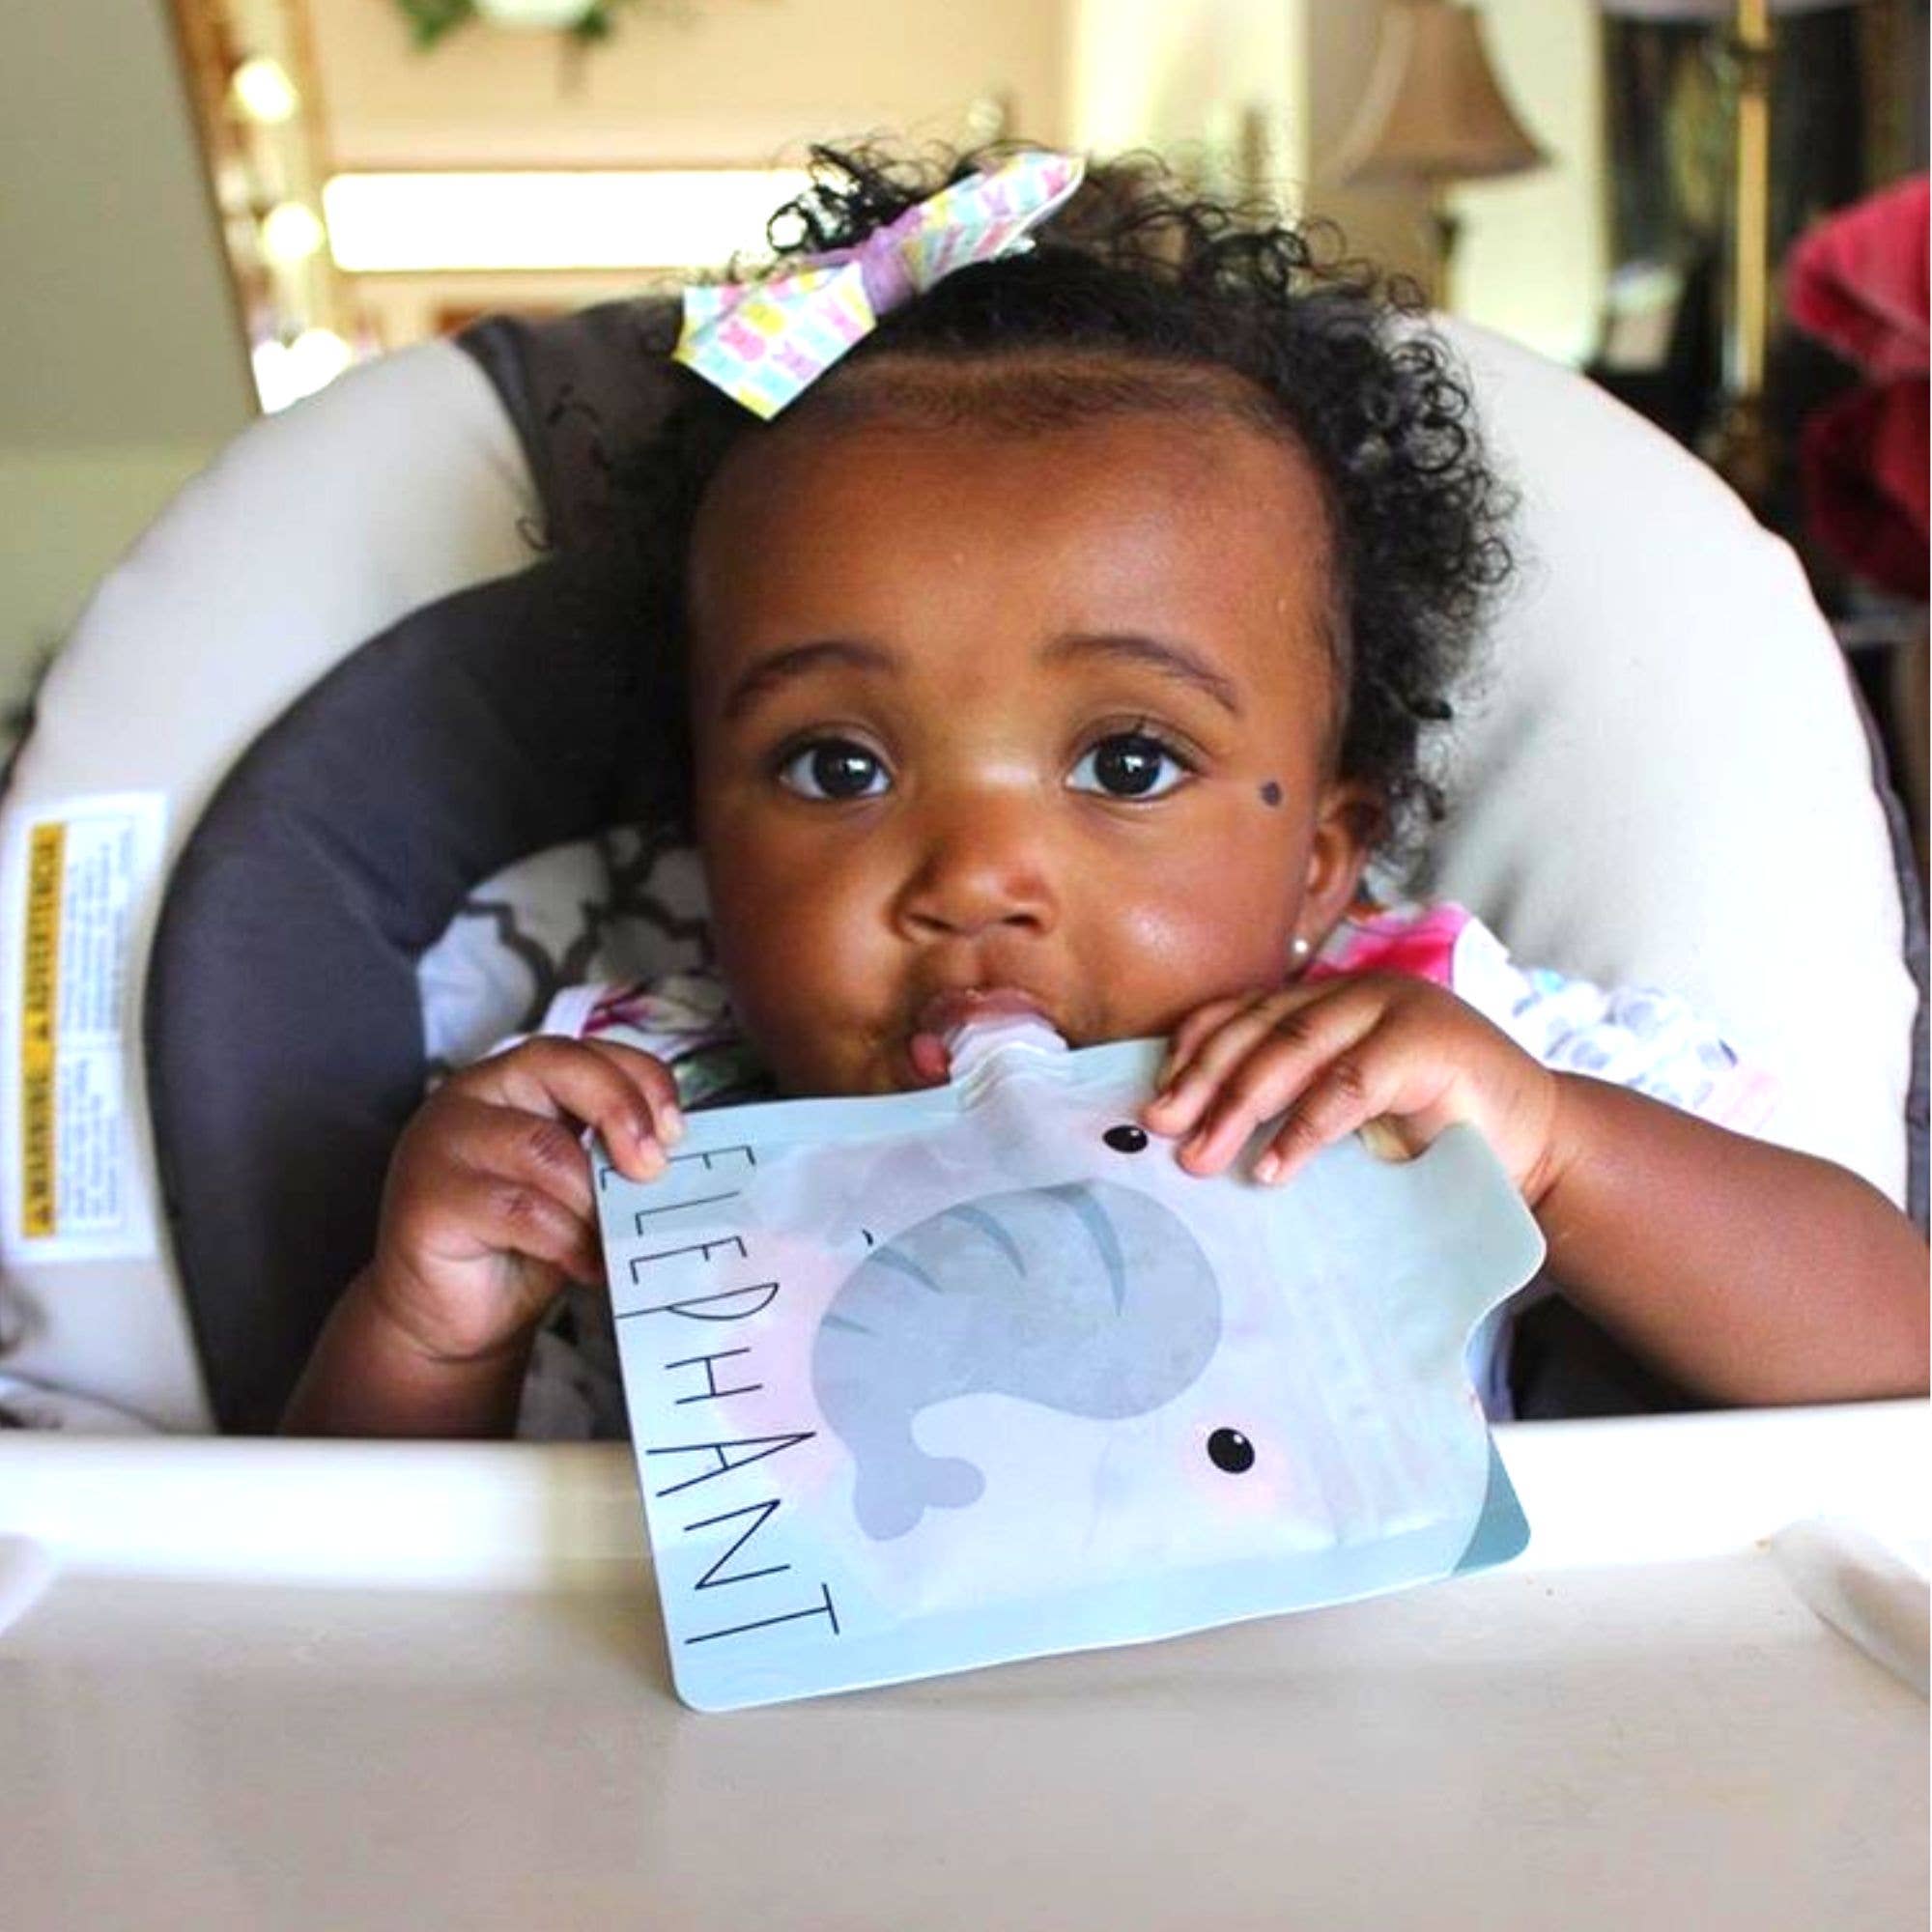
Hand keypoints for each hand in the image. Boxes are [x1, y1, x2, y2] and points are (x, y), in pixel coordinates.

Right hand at [364, 1037, 682, 1367]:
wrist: (451, 1314)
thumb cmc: (523, 1242)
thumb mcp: (580, 1186)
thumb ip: (613, 1157)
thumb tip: (679, 1155)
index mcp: (516, 1079)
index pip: (585, 1051)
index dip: (639, 1079)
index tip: (676, 1132)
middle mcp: (474, 1095)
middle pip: (557, 1068)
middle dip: (620, 1111)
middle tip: (652, 1169)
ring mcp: (443, 1143)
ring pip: (543, 1146)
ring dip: (593, 1199)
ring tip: (609, 1237)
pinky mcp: (429, 1199)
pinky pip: (517, 1208)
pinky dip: (566, 1239)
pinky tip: (583, 1264)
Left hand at [1140, 974, 1563, 1197]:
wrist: (1535, 1147)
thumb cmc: (1431, 1136)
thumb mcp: (1347, 1112)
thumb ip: (1291, 1102)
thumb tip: (1197, 1135)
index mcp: (1330, 1000)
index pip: (1244, 1012)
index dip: (1194, 1050)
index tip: (1155, 1096)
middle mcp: (1357, 992)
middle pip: (1259, 1028)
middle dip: (1203, 1081)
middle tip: (1163, 1130)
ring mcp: (1395, 1008)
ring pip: (1296, 1048)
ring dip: (1240, 1106)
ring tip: (1204, 1157)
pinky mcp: (1428, 1042)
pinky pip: (1349, 1083)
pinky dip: (1305, 1127)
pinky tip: (1274, 1166)